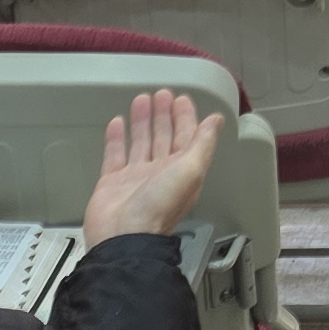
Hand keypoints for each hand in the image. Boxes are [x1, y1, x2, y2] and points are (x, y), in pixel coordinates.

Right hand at [79, 89, 223, 245]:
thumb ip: (203, 144)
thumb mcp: (190, 171)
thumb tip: (217, 121)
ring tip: (141, 100)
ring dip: (142, 122)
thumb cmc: (159, 205)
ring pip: (140, 143)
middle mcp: (160, 174)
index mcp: (181, 172)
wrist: (123, 236)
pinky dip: (116, 139)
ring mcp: (135, 178)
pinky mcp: (112, 183)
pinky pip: (114, 155)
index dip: (186, 119)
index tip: (181, 99)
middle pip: (163, 138)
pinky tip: (117, 122)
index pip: (186, 139)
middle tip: (161, 94)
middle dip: (164, 116)